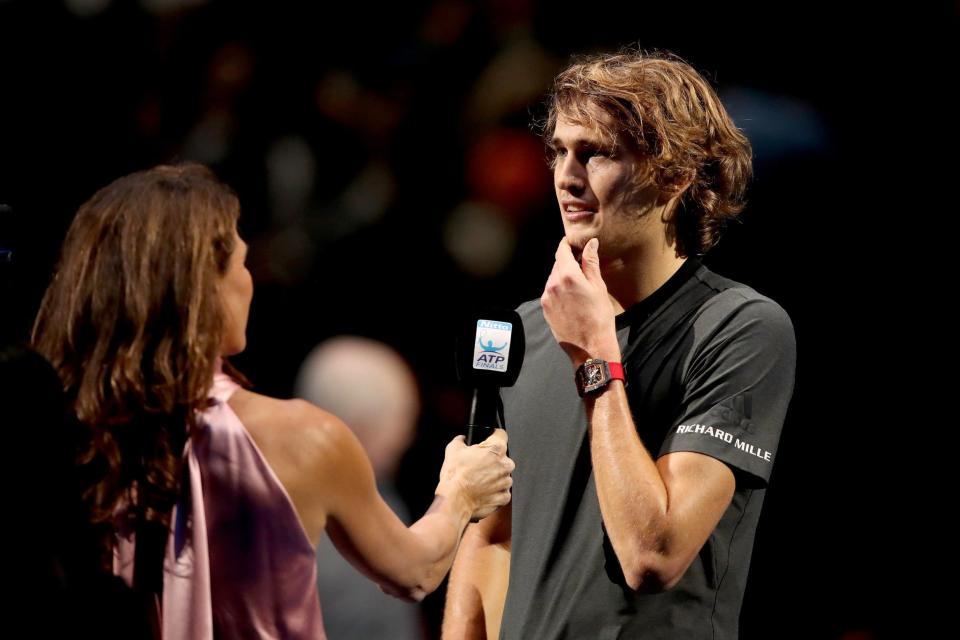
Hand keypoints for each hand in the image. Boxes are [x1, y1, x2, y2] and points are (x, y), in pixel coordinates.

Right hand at [438, 429, 513, 520]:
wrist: (455, 500)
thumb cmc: (456, 477)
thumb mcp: (453, 450)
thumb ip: (461, 440)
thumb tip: (462, 439)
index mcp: (496, 449)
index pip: (501, 435)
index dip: (494, 436)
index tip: (490, 439)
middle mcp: (505, 464)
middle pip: (503, 457)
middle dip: (492, 459)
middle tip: (477, 465)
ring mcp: (506, 481)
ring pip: (503, 475)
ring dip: (494, 476)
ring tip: (478, 480)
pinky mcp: (504, 497)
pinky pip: (502, 491)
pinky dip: (494, 491)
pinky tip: (482, 490)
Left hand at [540, 237, 619, 367]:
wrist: (590, 346)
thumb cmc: (599, 317)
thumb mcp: (598, 286)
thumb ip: (591, 262)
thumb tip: (590, 243)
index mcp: (567, 276)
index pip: (562, 251)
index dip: (567, 244)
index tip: (573, 242)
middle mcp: (552, 284)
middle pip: (557, 264)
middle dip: (567, 261)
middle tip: (581, 264)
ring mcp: (546, 297)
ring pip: (553, 278)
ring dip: (563, 276)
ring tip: (578, 284)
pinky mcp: (545, 308)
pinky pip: (550, 291)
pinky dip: (558, 289)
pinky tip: (571, 297)